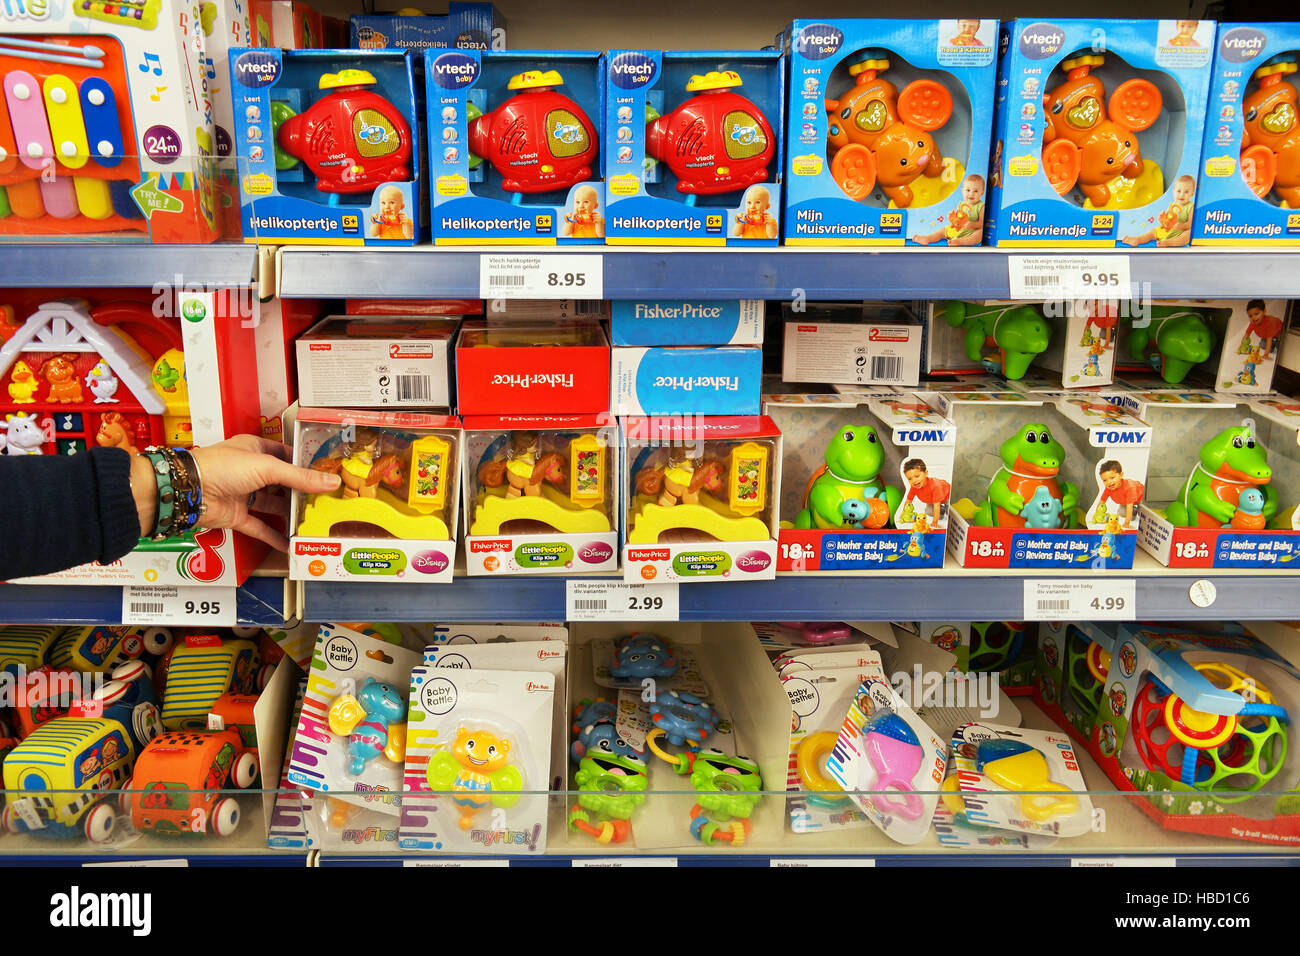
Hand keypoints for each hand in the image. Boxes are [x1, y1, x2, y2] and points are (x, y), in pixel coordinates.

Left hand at [132, 435, 340, 549]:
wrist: (190, 491)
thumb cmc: (222, 467)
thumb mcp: (268, 467)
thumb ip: (300, 477)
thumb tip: (331, 482)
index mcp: (255, 450)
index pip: (286, 455)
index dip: (305, 464)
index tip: (325, 474)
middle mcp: (250, 471)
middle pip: (282, 482)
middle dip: (300, 492)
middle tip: (324, 500)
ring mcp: (243, 494)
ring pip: (272, 505)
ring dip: (289, 514)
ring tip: (312, 521)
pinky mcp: (237, 515)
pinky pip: (259, 526)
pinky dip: (273, 535)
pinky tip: (289, 544)